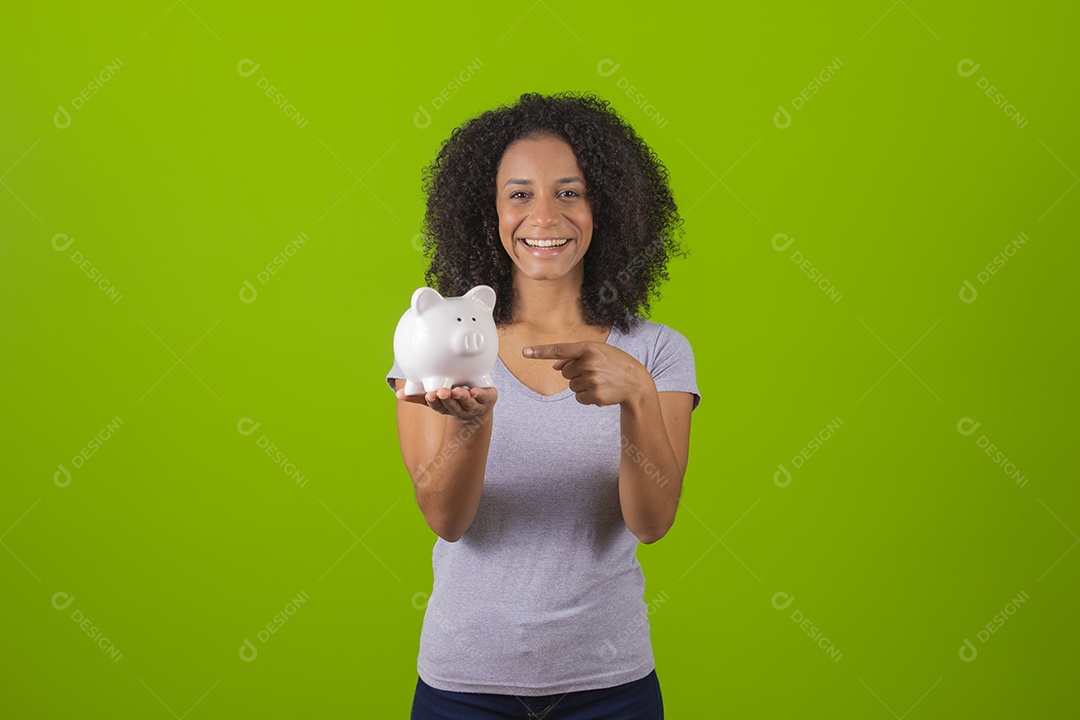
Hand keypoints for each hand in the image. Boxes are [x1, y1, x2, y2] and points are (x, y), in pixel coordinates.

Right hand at [397, 385, 496, 420]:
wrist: (480, 409)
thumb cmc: (455, 401)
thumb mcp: (438, 399)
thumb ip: (419, 396)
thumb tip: (398, 394)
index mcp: (446, 408)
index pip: (438, 406)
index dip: (434, 401)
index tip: (430, 395)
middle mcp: (460, 409)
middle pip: (452, 405)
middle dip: (447, 399)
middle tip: (442, 392)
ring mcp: (474, 406)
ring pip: (468, 403)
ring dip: (462, 397)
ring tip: (457, 391)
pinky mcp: (487, 399)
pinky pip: (484, 397)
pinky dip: (480, 394)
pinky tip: (476, 391)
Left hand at [523, 342, 654, 406]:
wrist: (636, 383)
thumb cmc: (615, 364)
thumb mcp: (599, 353)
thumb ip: (575, 356)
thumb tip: (555, 366)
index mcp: (589, 348)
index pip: (560, 349)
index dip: (541, 351)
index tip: (525, 352)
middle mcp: (589, 363)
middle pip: (565, 372)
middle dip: (576, 373)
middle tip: (596, 372)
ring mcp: (592, 380)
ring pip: (571, 386)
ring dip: (582, 385)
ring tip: (600, 381)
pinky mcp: (595, 396)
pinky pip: (578, 398)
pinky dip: (587, 396)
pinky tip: (601, 391)